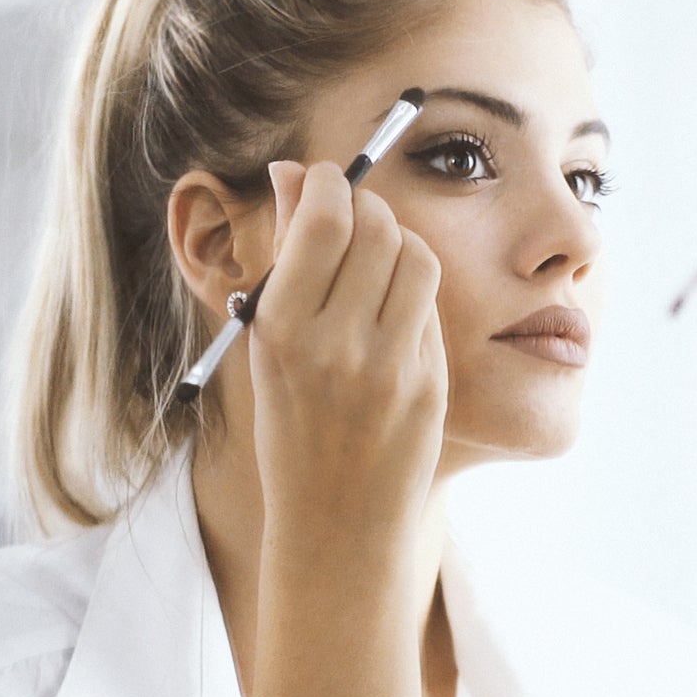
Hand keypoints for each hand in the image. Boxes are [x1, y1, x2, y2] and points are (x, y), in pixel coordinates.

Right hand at [248, 161, 446, 540]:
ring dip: (397, 240)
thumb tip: (292, 175)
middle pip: (375, 227)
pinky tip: (391, 308)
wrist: (336, 521)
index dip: (325, 183)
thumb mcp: (266, 346)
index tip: (319, 181)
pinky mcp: (430, 381)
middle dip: (364, 205)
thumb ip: (284, 259)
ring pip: (415, 255)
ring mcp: (390, 365)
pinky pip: (431, 304)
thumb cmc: (292, 427)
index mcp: (281, 331)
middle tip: (351, 214)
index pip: (321, 219)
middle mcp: (337, 344)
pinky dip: (413, 289)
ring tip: (374, 259)